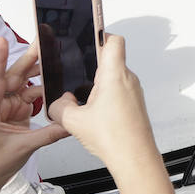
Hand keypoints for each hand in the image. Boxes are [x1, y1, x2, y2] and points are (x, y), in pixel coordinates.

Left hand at [0, 38, 67, 192]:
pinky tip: (56, 80)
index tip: (1, 40)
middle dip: (28, 59)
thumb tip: (70, 123)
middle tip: (42, 41)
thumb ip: (48, 134)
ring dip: (38, 72)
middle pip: (12, 77)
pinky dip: (43, 88)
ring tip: (54, 56)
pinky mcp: (16, 111)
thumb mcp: (21, 149)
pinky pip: (31, 95)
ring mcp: (6, 107)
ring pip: (23, 83)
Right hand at [50, 35, 159, 169]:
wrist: (135, 158)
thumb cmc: (114, 138)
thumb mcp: (73, 121)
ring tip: (82, 97)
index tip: (87, 35)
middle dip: (92, 64)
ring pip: (114, 77)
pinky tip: (93, 112)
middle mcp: (128, 79)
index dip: (100, 35)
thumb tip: (59, 101)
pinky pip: (119, 92)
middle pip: (111, 58)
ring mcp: (134, 92)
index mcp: (114, 75)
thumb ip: (59, 106)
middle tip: (77, 71)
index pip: (113, 40)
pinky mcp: (135, 104)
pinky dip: (106, 97)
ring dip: (98, 83)